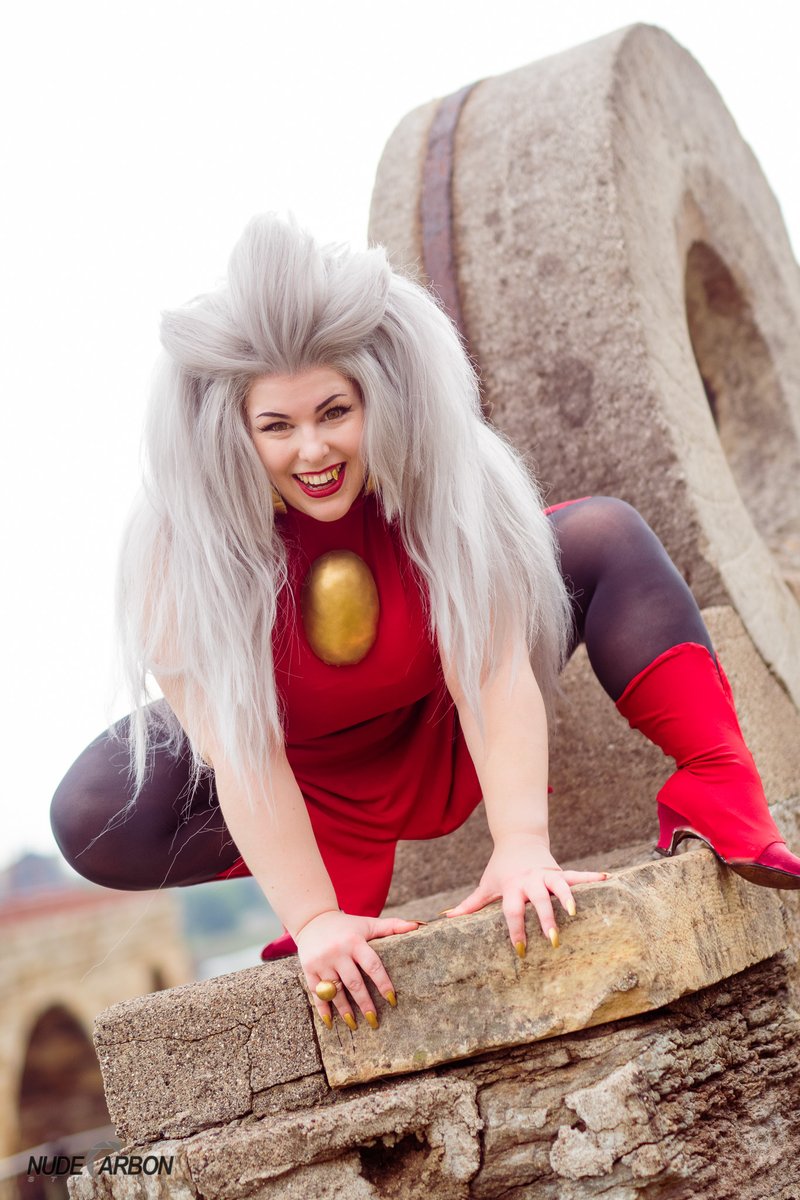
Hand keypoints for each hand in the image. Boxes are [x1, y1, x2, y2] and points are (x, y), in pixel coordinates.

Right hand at [295, 909, 419, 1030]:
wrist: (312, 920)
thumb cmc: (347, 925)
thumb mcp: (368, 924)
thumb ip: (392, 926)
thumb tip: (417, 926)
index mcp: (355, 941)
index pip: (372, 965)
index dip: (383, 983)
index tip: (392, 1000)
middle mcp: (337, 952)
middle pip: (354, 983)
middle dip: (365, 1003)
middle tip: (375, 1021)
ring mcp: (322, 962)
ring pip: (335, 991)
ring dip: (345, 1010)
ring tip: (355, 1025)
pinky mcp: (309, 970)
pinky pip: (316, 993)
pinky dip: (323, 1010)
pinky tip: (331, 1023)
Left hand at [442, 834, 607, 953]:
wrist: (518, 839)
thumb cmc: (500, 868)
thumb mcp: (486, 884)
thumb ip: (470, 904)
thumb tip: (447, 919)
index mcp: (512, 887)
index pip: (512, 911)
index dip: (516, 930)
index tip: (520, 949)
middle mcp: (531, 881)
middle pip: (539, 900)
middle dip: (545, 919)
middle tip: (552, 940)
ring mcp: (547, 874)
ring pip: (560, 886)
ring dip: (568, 899)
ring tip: (575, 914)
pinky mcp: (560, 871)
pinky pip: (577, 875)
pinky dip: (592, 877)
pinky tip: (607, 879)